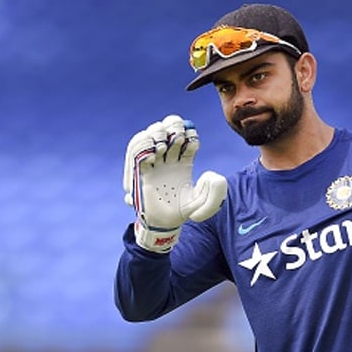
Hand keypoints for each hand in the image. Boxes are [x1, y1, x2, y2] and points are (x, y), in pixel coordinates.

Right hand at [123, 115, 226, 251]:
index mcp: (184, 162)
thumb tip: (210, 175)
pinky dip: (143, 146)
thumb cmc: (182, 214)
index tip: (192, 142)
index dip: (190, 133)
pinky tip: (152, 156)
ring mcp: (153, 162)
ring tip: (163, 146)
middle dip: (173, 126)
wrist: (162, 225)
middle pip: (169, 129)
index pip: (187, 136)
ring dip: (157, 133)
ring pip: (152, 134)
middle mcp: (168, 159)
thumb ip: (215, 194)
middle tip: (178, 138)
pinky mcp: (139, 169)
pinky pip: (136, 150)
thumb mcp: (204, 206)